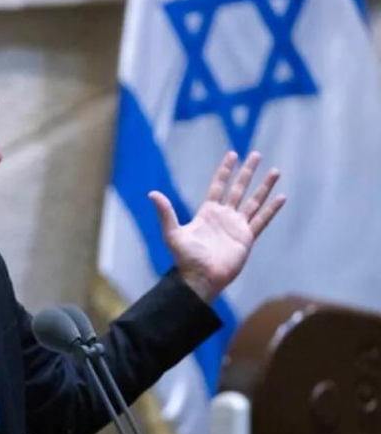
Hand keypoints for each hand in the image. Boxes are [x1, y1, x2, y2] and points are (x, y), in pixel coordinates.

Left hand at [149, 151, 285, 301]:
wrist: (200, 278)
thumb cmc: (186, 258)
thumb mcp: (173, 233)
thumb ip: (165, 213)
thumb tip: (152, 193)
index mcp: (207, 212)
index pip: (218, 186)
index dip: (225, 171)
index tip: (232, 155)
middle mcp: (224, 216)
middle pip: (238, 189)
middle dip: (247, 172)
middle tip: (256, 155)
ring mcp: (237, 226)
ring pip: (253, 201)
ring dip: (264, 186)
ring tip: (275, 171)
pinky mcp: (247, 238)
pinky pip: (262, 220)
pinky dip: (272, 209)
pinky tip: (281, 197)